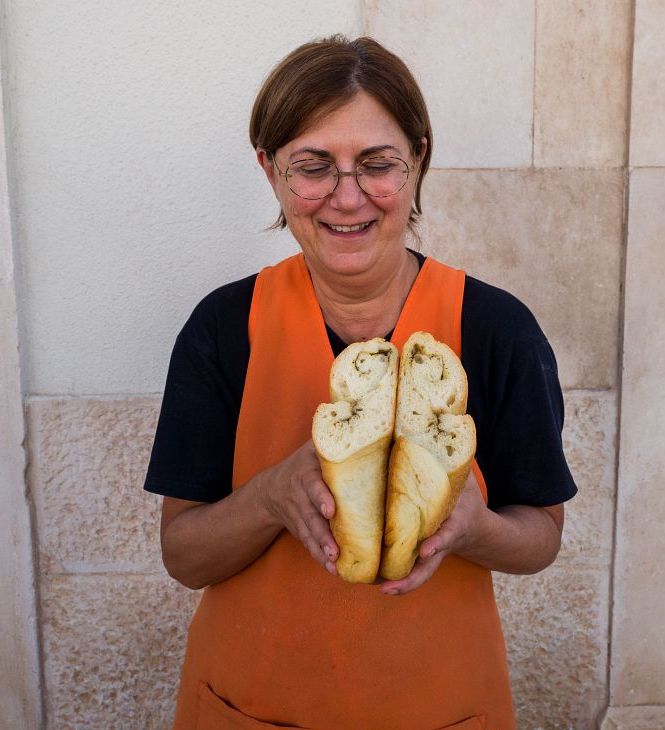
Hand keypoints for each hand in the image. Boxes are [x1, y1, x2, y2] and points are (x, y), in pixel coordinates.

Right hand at [258, 440, 338, 575]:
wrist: (272, 489)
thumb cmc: (305, 464)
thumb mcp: (312, 448)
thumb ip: (333, 439)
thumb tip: (362, 415)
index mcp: (305, 474)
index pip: (313, 485)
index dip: (321, 497)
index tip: (331, 511)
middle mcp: (300, 496)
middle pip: (310, 517)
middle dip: (322, 534)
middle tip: (335, 550)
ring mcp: (299, 516)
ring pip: (309, 534)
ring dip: (322, 550)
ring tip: (335, 564)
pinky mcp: (301, 530)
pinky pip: (309, 545)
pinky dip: (319, 557)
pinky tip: (333, 570)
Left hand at [380, 469, 489, 595]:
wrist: (482, 530)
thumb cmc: (467, 500)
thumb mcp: (465, 482)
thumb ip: (452, 462)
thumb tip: (444, 428)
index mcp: (454, 524)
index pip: (447, 534)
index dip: (438, 541)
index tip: (427, 548)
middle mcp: (441, 543)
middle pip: (428, 567)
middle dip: (410, 579)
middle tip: (388, 587)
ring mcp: (432, 554)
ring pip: (419, 574)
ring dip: (401, 584)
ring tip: (379, 589)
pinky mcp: (423, 557)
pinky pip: (411, 570)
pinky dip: (395, 576)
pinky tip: (374, 579)